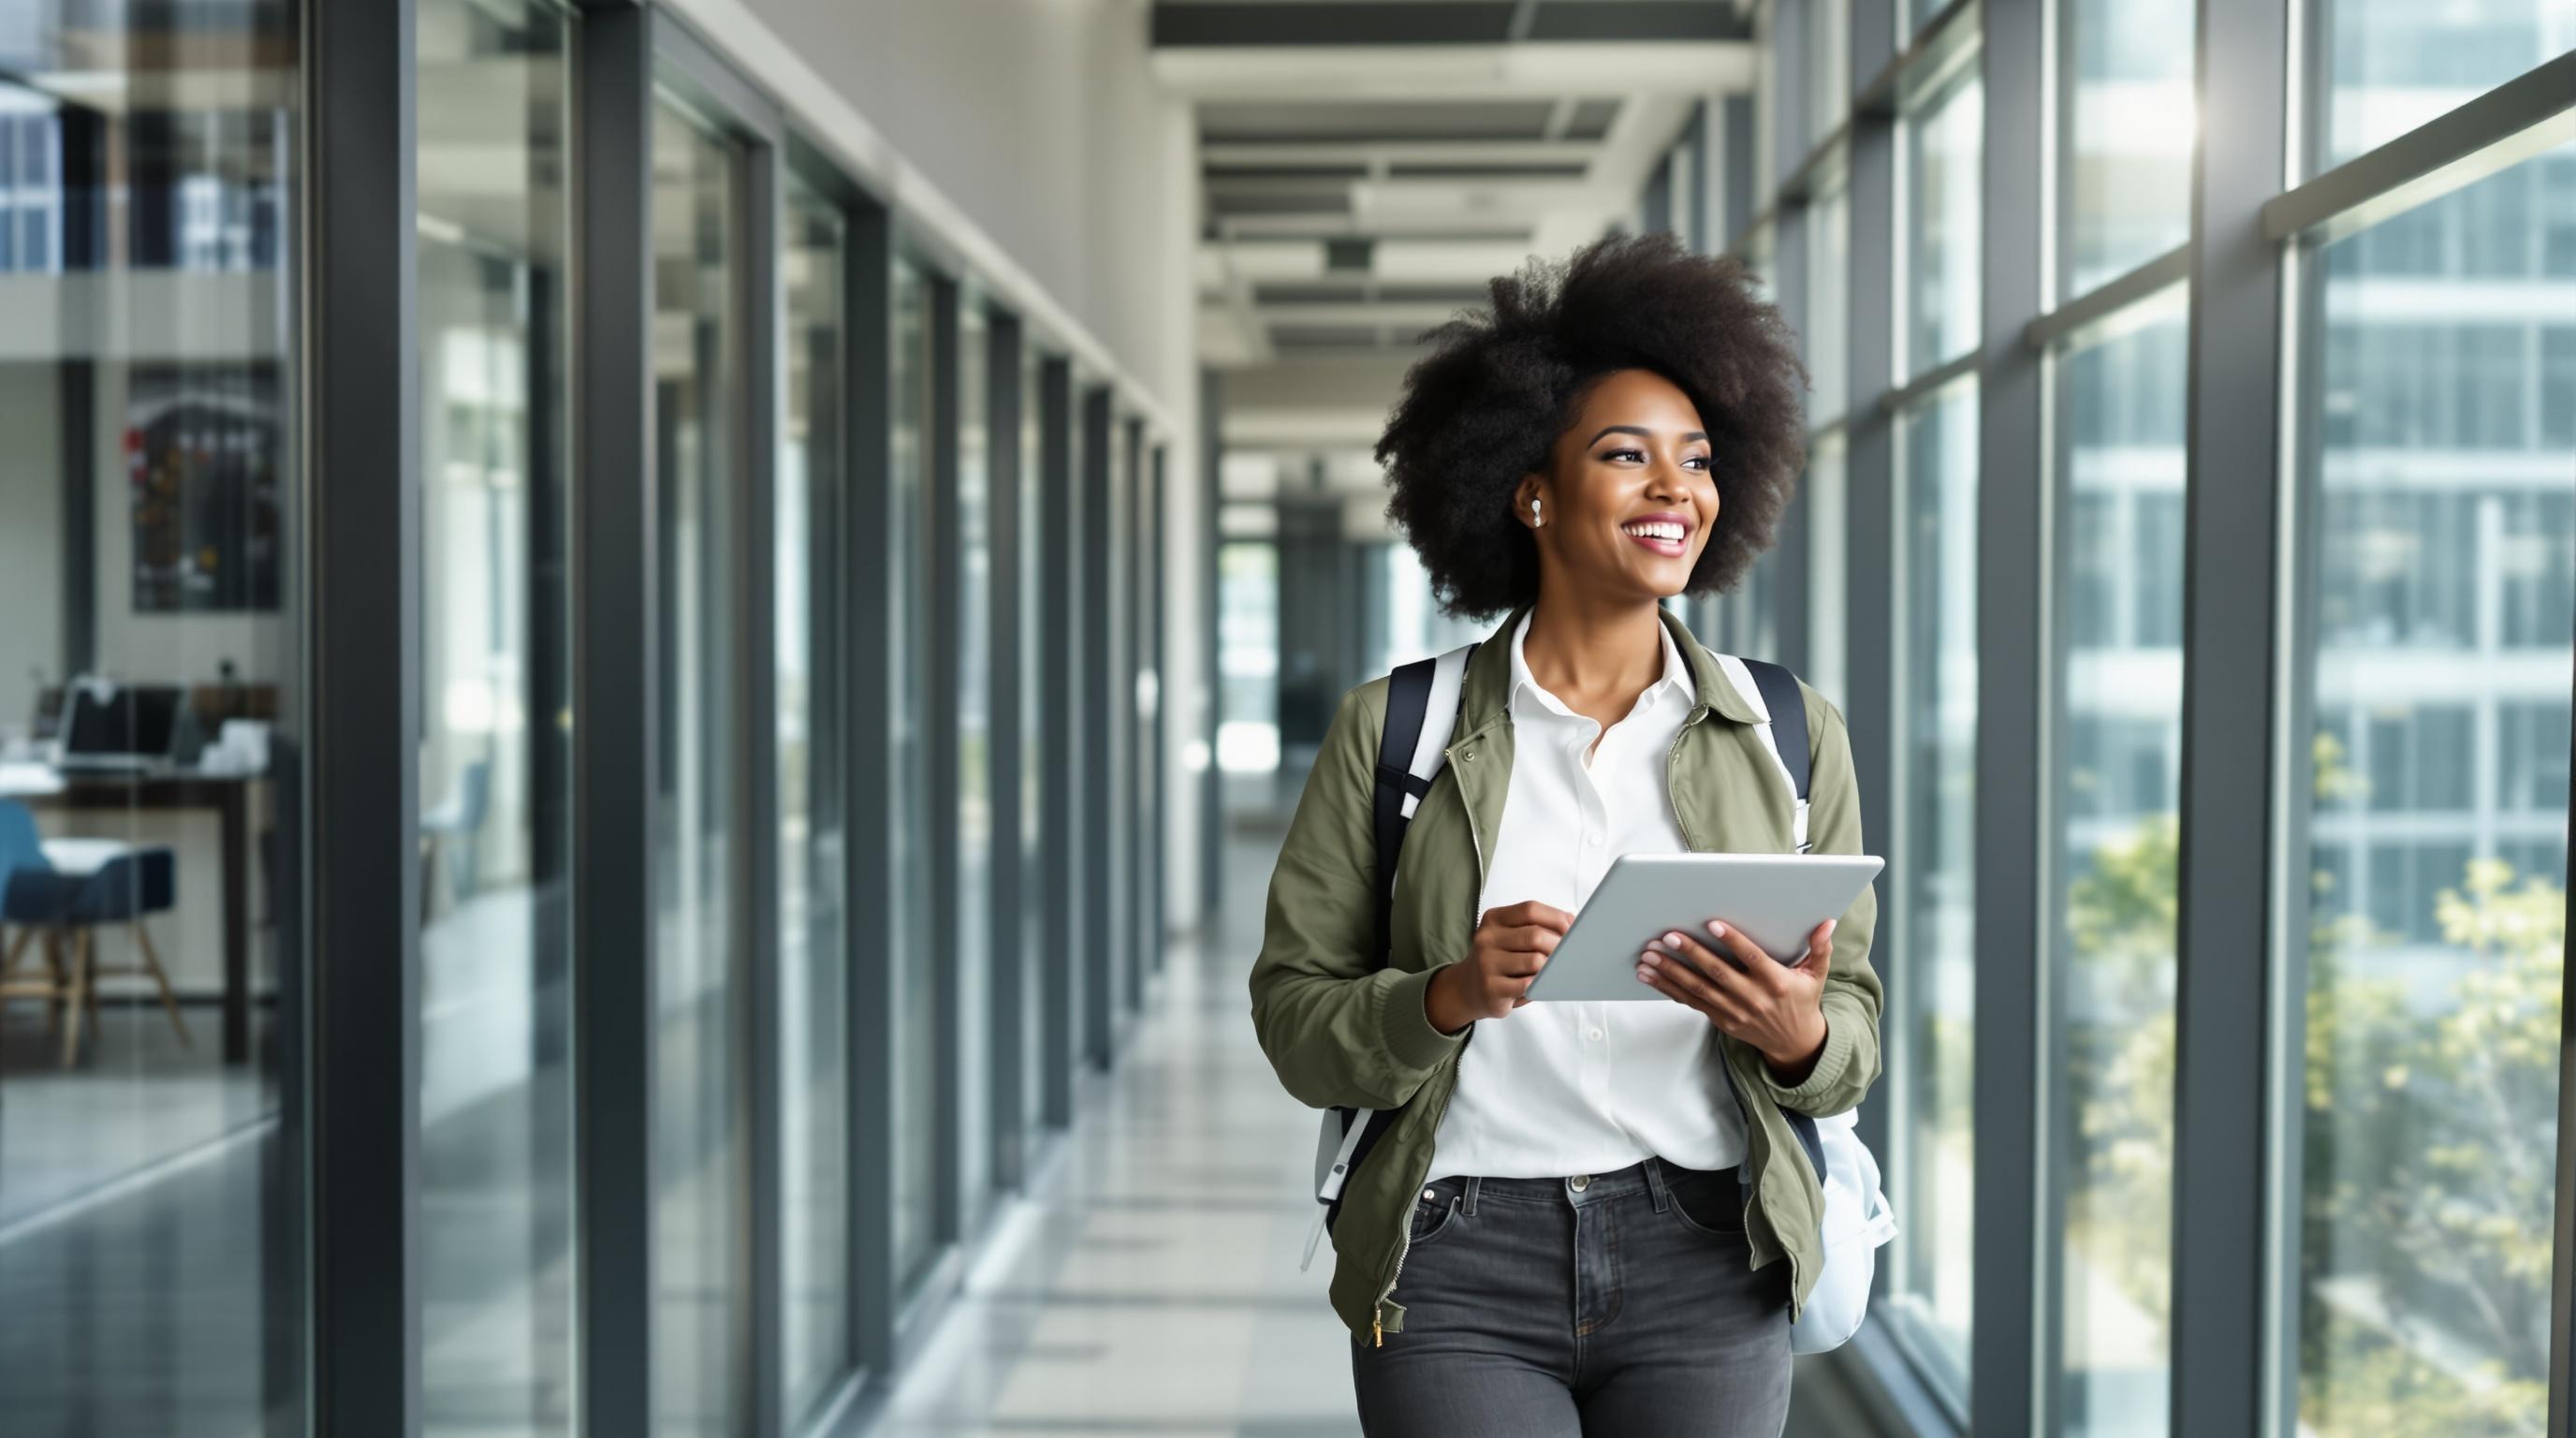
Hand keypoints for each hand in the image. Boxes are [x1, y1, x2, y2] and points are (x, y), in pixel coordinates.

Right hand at [1426, 900, 1573, 1033]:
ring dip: (1550, 968)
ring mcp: (1486, 963)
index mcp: (1493, 919)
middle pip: (1535, 936)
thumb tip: (1573, 922)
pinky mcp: (1491, 988)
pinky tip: (1539, 985)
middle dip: (1559, 946)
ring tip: (1554, 971)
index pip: (1530, 910)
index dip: (1556, 917)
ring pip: (1535, 961)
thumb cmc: (1501, 960)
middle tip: (1569, 955)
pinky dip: (1540, 984)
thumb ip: (1538, 926)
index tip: (1571, 929)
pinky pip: (1528, 985)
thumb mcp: (1512, 936)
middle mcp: (1486, 938)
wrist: (1468, 988)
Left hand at [1635, 919, 1833, 1082]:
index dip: (1732, 941)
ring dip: (1670, 972)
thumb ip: (1819, 948)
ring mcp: (1735, 1012)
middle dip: (1690, 954)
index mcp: (1777, 982)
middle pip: (1717, 973)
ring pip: (1698, 989)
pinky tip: (1651, 976)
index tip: (1711, 924)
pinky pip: (1692, 1003)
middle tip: (1667, 937)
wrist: (1795, 1043)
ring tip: (1648, 957)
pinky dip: (1669, 989)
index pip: (1752, 958)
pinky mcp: (1721, 1020)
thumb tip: (1827, 922)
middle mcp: (1753, 998)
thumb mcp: (1816, 975)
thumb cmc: (1802, 1001)